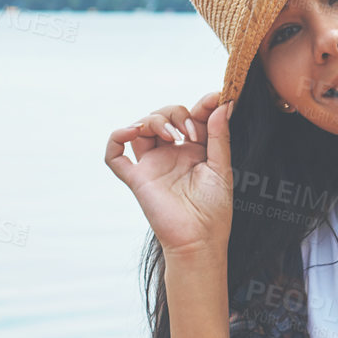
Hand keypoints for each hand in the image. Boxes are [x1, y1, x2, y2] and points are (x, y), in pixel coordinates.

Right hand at [104, 91, 233, 258]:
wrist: (199, 240)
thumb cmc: (214, 210)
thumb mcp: (222, 168)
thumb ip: (220, 136)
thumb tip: (223, 103)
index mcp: (193, 151)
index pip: (191, 117)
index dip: (200, 104)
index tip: (215, 97)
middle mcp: (170, 155)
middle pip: (163, 116)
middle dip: (175, 114)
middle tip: (190, 132)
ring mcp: (152, 165)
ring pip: (140, 127)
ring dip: (154, 120)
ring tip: (171, 135)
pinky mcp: (136, 178)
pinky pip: (115, 155)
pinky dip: (117, 138)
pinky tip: (132, 132)